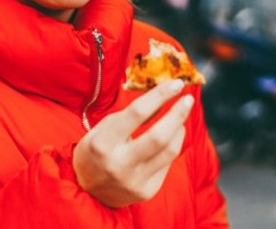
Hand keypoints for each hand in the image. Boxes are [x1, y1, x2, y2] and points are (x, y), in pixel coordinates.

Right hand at [72, 79, 193, 207]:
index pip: (137, 113)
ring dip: (179, 129)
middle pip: (159, 136)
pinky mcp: (147, 191)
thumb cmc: (94, 151)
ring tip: (179, 118)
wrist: (88, 191)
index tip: (175, 84)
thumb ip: (129, 116)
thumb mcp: (102, 129)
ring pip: (170, 150)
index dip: (159, 95)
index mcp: (102, 143)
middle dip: (178, 114)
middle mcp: (119, 163)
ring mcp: (135, 180)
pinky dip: (172, 146)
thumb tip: (161, 97)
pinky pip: (167, 164)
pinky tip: (169, 138)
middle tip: (188, 99)